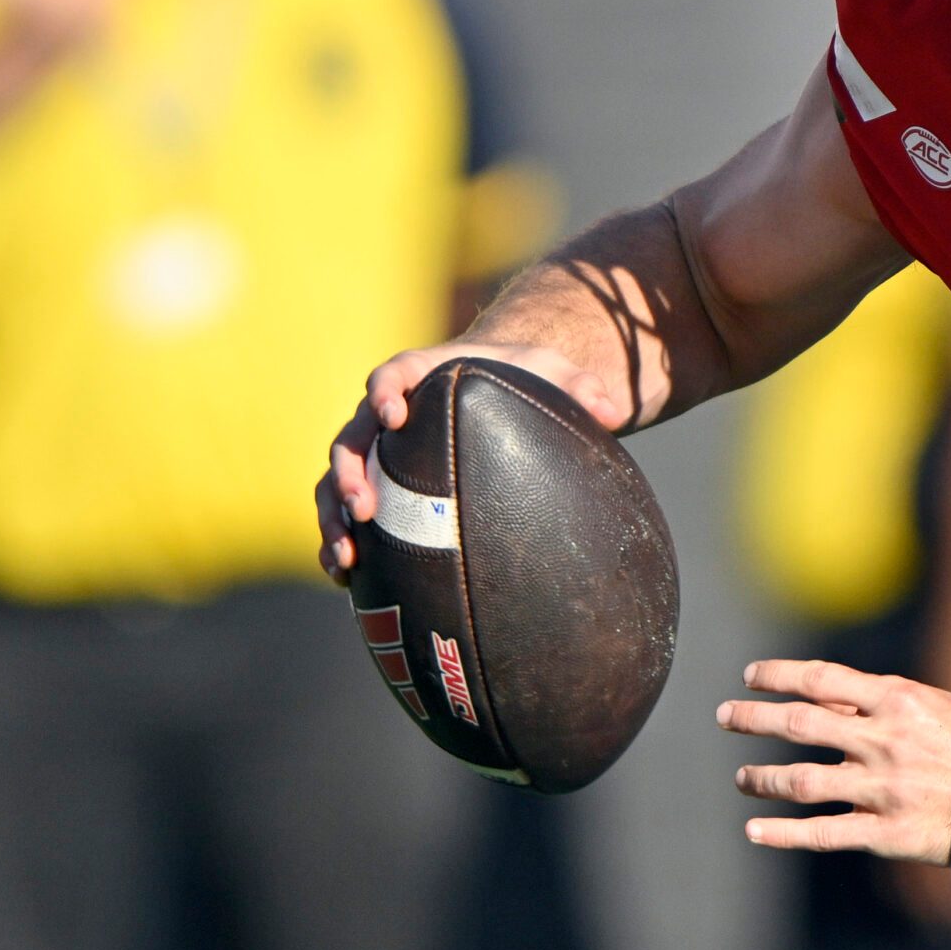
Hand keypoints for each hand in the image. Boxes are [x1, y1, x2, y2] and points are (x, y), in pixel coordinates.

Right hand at [314, 342, 624, 586]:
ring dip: (334, 516)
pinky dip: (339, 540)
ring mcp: (373, 450)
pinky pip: (342, 511)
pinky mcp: (373, 482)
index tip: (394, 416)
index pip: (392, 376)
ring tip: (345, 556)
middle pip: (352, 439)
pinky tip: (344, 577)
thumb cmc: (517, 374)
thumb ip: (581, 386)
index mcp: (420, 373)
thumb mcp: (550, 371)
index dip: (385, 393)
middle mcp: (383, 413)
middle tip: (365, 508)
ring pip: (335, 481)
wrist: (490, 384)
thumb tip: (616, 413)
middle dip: (352, 474)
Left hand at [718, 660, 950, 859]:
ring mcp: (881, 789)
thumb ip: (881, 702)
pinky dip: (783, 833)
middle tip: (726, 717)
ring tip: (742, 776)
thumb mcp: (935, 704)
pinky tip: (754, 831)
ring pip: (802, 781)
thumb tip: (827, 696)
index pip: (821, 680)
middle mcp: (882, 742)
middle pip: (800, 724)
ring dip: (763, 777)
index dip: (779, 675)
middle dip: (754, 718)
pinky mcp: (884, 831)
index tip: (751, 676)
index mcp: (896, 701)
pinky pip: (822, 833)